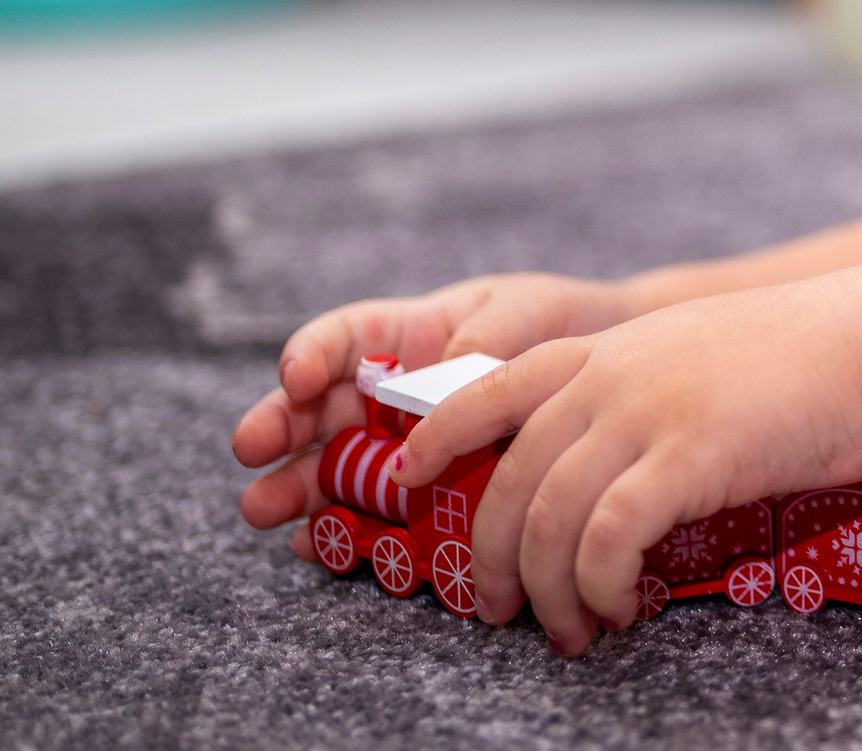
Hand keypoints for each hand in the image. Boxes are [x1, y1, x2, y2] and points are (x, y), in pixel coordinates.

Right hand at [230, 272, 632, 559]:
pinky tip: (319, 546)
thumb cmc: (559, 325)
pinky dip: (346, 531)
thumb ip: (478, 341)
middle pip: (318, 410)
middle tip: (250, 450)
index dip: (311, 354)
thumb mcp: (522, 315)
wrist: (612, 372)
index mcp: (405, 335)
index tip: (298, 376)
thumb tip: (435, 379)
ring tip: (262, 511)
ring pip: (334, 467)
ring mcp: (401, 448)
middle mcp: (388, 394)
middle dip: (278, 427)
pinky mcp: (425, 496)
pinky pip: (376, 515)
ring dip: (296, 488)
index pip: (342, 339)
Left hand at [394, 282, 861, 653]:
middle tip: (494, 608)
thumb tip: (610, 455)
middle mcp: (610, 378)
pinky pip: (607, 540)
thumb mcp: (694, 347)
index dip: (437, 437)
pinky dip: (598, 586)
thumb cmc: (803, 353)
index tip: (410, 479)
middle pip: (508, 479)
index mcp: (607, 348)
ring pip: (546, 519)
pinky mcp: (686, 459)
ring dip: (544, 592)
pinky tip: (620, 605)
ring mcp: (644, 415)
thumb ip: (640, 387)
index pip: (486, 387)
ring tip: (567, 631)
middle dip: (487, 557)